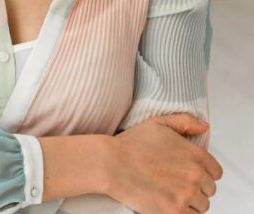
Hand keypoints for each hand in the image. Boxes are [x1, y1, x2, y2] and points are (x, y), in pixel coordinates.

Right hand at [107, 113, 222, 212]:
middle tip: (173, 184)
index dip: (202, 173)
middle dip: (195, 188)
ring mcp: (186, 195)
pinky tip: (166, 203)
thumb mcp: (158, 124)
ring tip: (169, 193)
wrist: (109, 164)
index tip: (186, 173)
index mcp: (196, 155)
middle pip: (209, 190)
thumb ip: (185, 121)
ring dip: (188, 202)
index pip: (215, 172)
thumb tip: (204, 127)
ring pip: (201, 205)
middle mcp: (196, 176)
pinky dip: (180, 212)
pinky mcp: (175, 211)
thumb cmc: (130, 144)